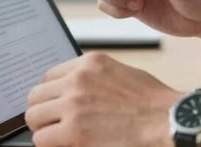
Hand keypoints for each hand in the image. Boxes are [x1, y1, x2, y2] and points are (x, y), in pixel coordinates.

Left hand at [26, 52, 178, 146]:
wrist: (166, 120)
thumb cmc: (151, 101)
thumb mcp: (121, 73)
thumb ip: (94, 78)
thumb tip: (74, 92)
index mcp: (90, 63)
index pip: (49, 76)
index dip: (51, 94)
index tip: (55, 106)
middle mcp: (78, 79)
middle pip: (36, 95)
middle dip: (43, 112)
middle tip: (54, 124)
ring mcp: (73, 104)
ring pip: (33, 117)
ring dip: (44, 129)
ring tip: (59, 136)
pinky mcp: (73, 131)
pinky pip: (41, 139)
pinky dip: (50, 144)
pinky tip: (66, 145)